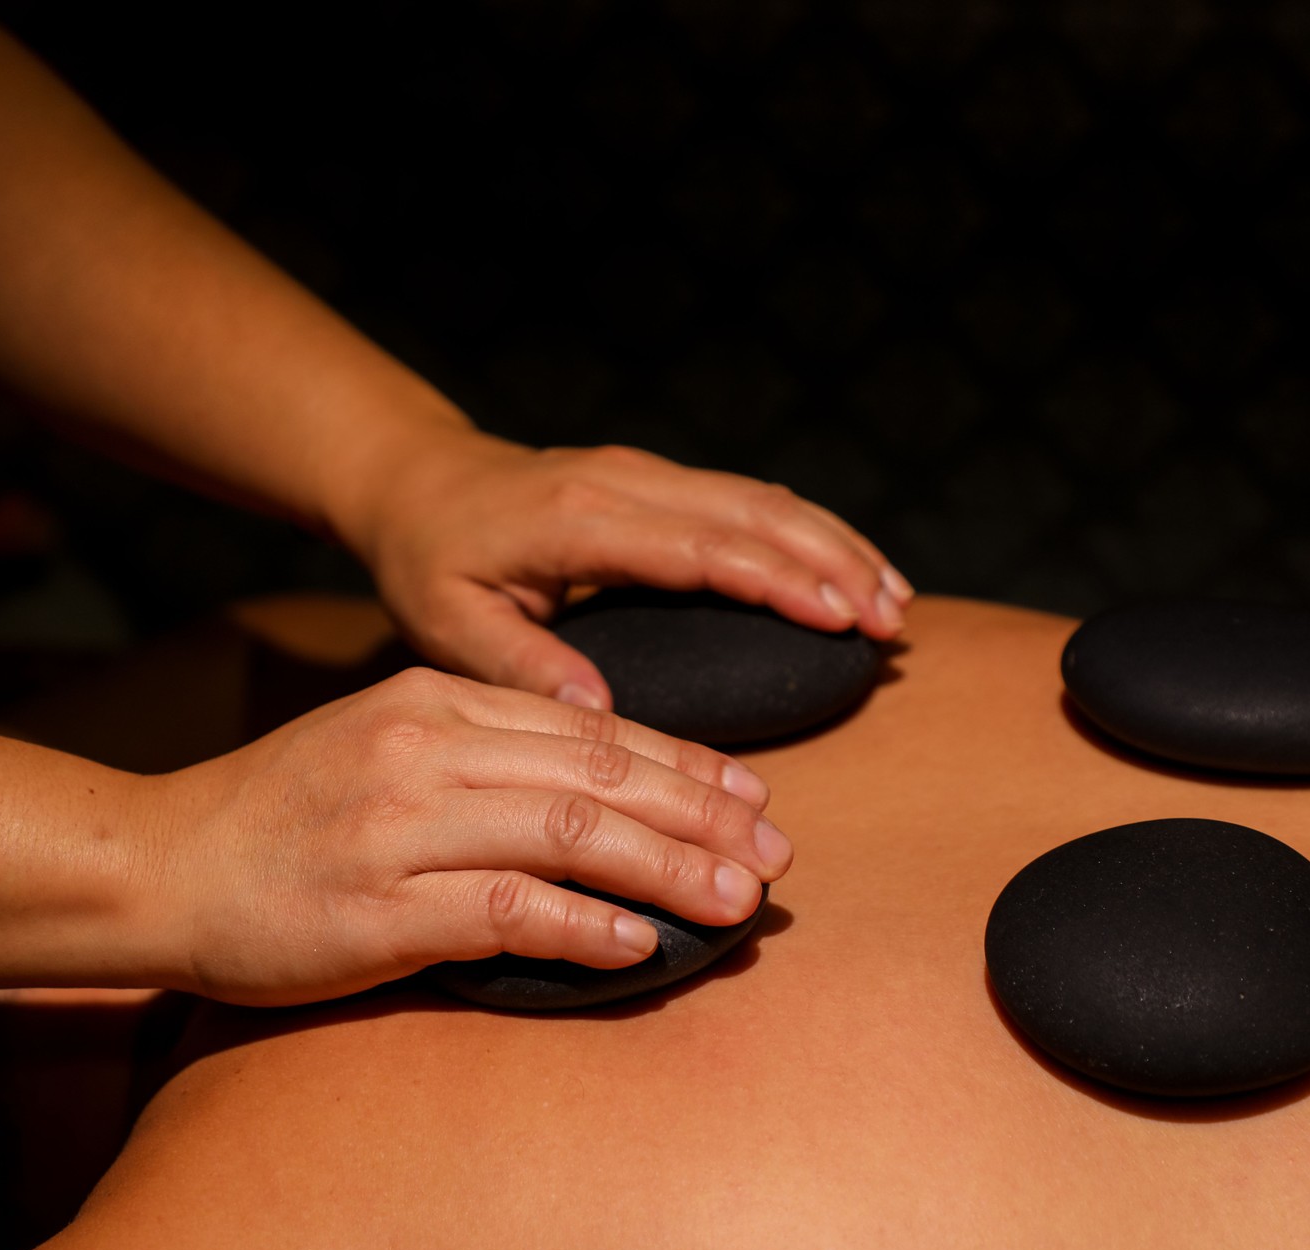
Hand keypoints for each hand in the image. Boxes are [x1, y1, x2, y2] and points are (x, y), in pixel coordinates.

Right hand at [147, 666, 789, 1005]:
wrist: (160, 864)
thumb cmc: (281, 814)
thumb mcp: (383, 743)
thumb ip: (483, 752)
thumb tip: (601, 789)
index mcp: (434, 698)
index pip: (591, 728)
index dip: (684, 763)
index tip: (752, 795)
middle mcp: (425, 745)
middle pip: (598, 774)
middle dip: (702, 814)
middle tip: (775, 853)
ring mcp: (401, 822)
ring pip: (568, 833)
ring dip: (667, 869)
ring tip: (737, 900)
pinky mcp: (379, 905)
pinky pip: (505, 910)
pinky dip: (583, 926)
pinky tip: (638, 943)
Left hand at [348, 434, 912, 708]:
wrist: (417, 480)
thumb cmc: (431, 558)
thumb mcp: (449, 622)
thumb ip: (522, 666)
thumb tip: (602, 716)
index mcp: (579, 519)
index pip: (697, 547)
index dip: (774, 579)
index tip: (837, 617)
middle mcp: (624, 481)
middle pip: (751, 511)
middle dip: (831, 561)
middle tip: (891, 621)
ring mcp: (645, 471)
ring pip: (761, 497)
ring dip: (832, 542)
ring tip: (892, 599)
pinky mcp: (656, 477)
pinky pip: (745, 497)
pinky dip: (805, 530)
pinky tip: (845, 566)